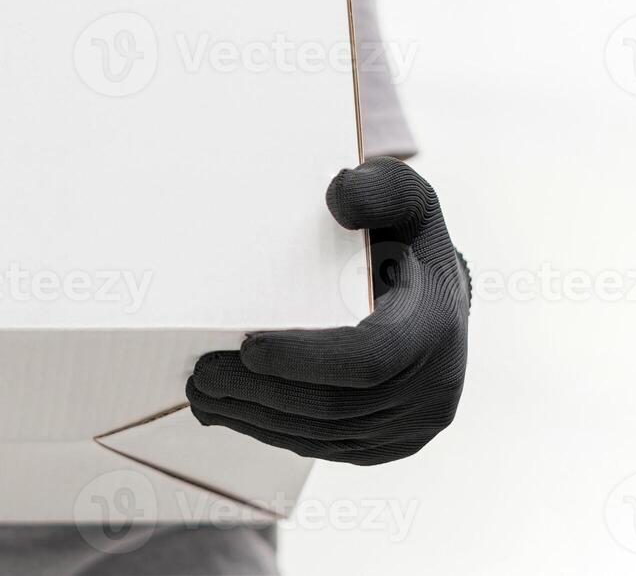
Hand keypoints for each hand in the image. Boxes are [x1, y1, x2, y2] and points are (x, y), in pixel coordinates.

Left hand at [187, 157, 469, 465]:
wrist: (434, 292)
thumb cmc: (405, 238)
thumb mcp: (401, 197)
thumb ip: (377, 188)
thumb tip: (338, 199)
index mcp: (435, 329)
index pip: (367, 361)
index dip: (303, 361)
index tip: (247, 346)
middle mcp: (434, 389)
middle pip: (334, 408)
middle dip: (260, 394)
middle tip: (200, 375)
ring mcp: (413, 427)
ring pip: (324, 435)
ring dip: (256, 419)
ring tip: (201, 394)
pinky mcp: (389, 446)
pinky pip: (327, 448)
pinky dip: (274, 431)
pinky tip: (232, 412)